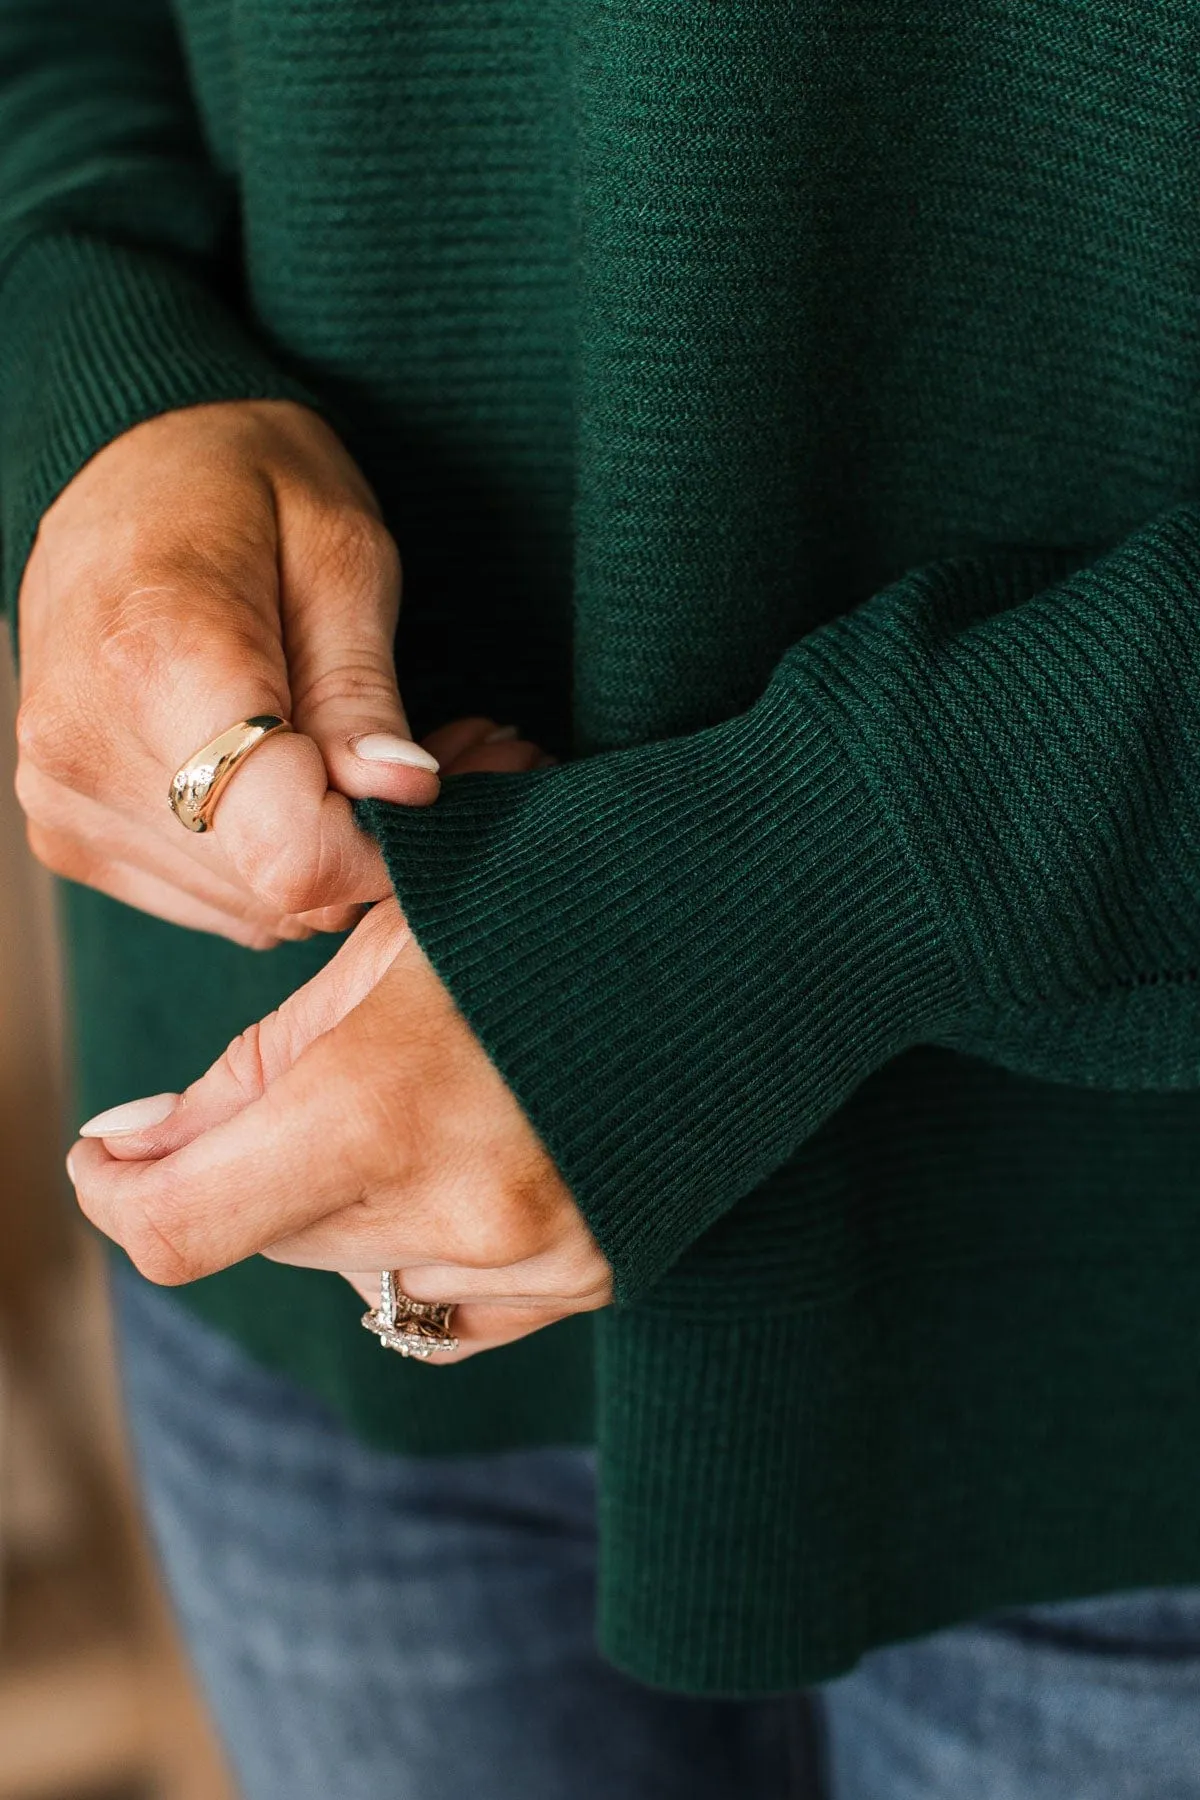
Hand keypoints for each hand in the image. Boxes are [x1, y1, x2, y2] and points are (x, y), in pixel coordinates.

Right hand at [14, 400, 537, 946]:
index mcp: (157, 667)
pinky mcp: (72, 831)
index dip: (386, 841)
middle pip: (280, 888)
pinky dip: (277, 859)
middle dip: (379, 838)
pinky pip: (215, 897)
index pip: (291, 853)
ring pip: (256, 908)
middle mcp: (89, 753)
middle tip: (448, 753)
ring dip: (335, 853)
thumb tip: (402, 794)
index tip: (432, 779)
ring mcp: (67, 801)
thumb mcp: (340, 551)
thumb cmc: (243, 485)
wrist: (124, 466)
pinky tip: (307, 777)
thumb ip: (362, 687)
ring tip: (376, 753)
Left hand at [68, 897, 612, 1359]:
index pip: (182, 1224)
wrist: (741, 929)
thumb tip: (133, 1152)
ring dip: (348, 1202)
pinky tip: (477, 1155)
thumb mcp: (381, 949)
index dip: (116, 1194)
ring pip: (355, 1269)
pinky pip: (443, 1300)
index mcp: (384, 1103)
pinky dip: (422, 1241)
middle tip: (333, 1067)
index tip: (108, 1156)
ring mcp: (536, 1257)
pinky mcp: (589, 1278)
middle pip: (271, 1235)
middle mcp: (460, 1207)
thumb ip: (246, 1070)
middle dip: (259, 1162)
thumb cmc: (545, 903)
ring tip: (437, 1093)